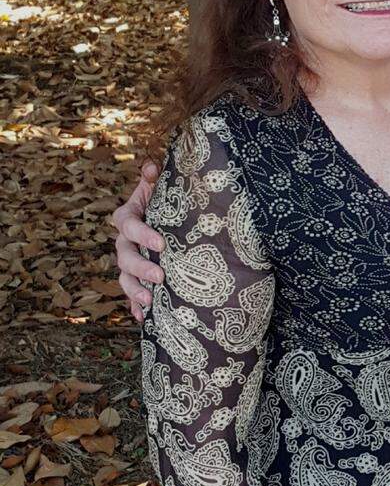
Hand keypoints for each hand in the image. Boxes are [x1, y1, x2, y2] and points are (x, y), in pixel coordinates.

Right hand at [112, 162, 163, 321]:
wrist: (169, 217)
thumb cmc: (166, 200)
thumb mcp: (161, 186)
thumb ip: (155, 176)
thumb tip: (152, 167)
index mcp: (128, 216)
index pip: (128, 224)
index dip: (142, 234)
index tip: (161, 244)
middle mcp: (124, 240)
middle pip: (124, 256)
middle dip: (140, 268)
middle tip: (160, 277)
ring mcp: (128, 261)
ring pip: (124, 277)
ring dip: (135, 291)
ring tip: (150, 302)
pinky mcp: (136, 277)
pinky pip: (131, 294)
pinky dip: (135, 306)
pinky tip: (143, 318)